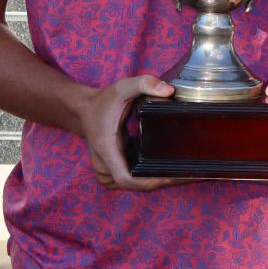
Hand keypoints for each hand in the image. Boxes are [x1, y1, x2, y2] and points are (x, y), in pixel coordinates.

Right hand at [75, 75, 175, 190]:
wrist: (84, 109)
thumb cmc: (103, 100)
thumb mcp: (123, 87)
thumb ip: (145, 83)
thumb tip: (169, 91)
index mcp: (106, 148)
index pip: (126, 178)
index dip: (148, 182)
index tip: (170, 175)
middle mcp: (103, 164)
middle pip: (133, 185)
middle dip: (158, 181)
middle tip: (184, 173)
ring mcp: (104, 171)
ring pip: (131, 185)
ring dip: (152, 181)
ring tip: (175, 171)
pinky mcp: (109, 171)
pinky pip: (128, 180)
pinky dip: (144, 177)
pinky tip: (159, 168)